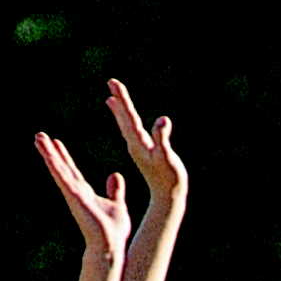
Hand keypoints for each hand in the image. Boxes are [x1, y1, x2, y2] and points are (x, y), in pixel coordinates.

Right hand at [35, 133, 128, 257]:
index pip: (72, 170)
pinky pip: (62, 178)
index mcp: (85, 193)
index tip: (56, 142)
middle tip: (39, 135)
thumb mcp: (117, 205)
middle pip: (61, 167)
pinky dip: (55, 165)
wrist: (110, 245)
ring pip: (58, 169)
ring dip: (48, 153)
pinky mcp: (74, 197)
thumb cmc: (114, 231)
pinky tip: (48, 154)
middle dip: (51, 151)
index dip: (64, 156)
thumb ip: (115, 191)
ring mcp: (73, 194)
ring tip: (38, 137)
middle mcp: (76, 192)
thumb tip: (115, 175)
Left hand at [104, 79, 186, 209]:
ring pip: (126, 126)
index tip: (113, 82)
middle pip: (125, 118)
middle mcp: (135, 145)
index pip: (128, 116)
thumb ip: (162, 138)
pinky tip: (128, 122)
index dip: (122, 99)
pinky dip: (128, 124)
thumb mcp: (167, 157)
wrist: (168, 198)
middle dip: (119, 100)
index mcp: (138, 143)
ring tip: (111, 99)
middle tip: (111, 82)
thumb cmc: (170, 178)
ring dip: (120, 111)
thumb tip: (162, 120)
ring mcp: (139, 150)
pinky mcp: (144, 154)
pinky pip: (133, 134)